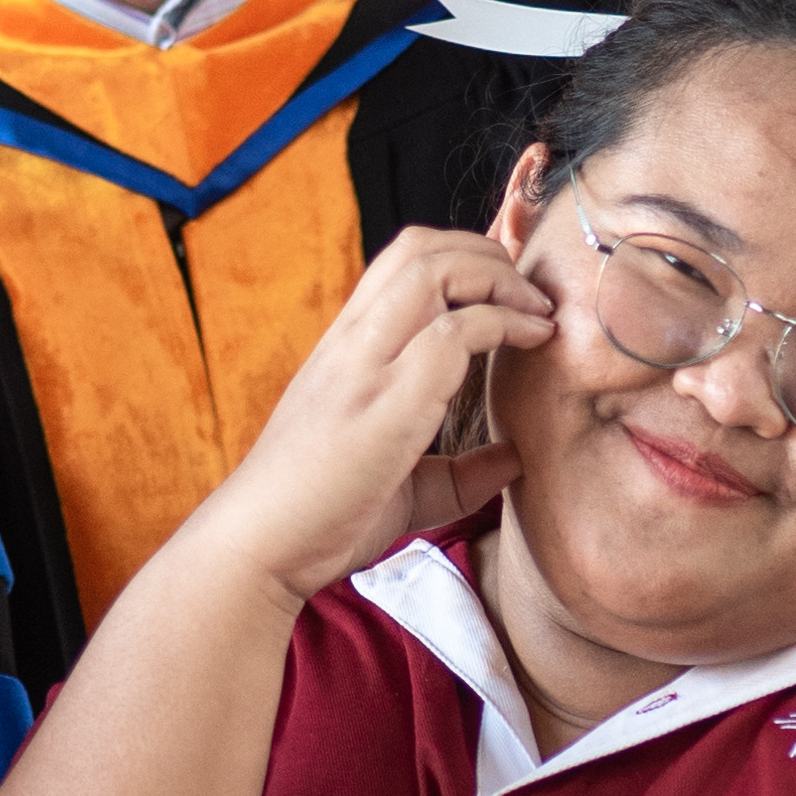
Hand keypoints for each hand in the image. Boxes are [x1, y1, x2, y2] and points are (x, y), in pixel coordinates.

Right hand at [182, 230, 552, 608]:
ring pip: (434, 270)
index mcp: (348, 349)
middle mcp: (352, 342)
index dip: (466, 257)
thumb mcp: (401, 485)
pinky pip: (453, 333)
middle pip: (420, 247)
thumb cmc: (317, 519)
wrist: (258, 548)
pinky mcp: (386, 401)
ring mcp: (365, 366)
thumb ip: (457, 472)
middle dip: (488, 253)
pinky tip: (534, 341)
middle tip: (531, 294)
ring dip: (499, 279)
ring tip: (537, 311)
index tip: (511, 293)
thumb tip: (515, 459)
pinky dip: (505, 323)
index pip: (403, 262)